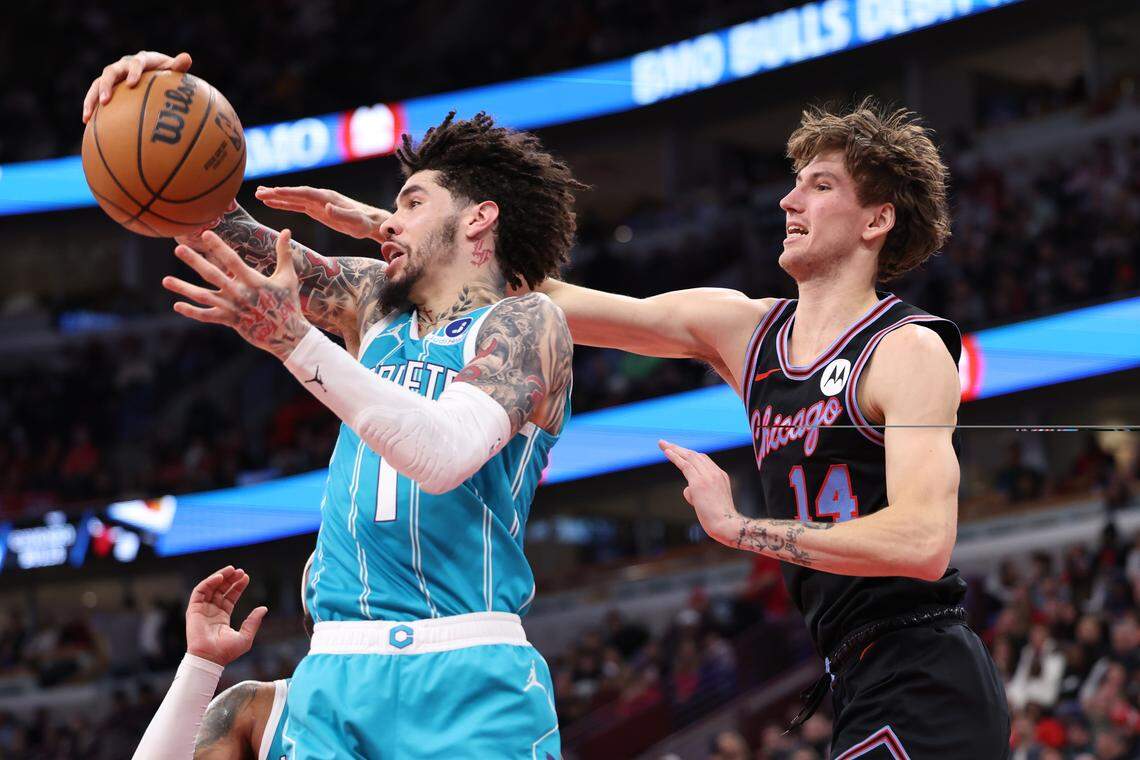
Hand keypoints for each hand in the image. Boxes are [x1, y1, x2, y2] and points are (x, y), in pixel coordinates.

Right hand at [83, 50, 192, 122]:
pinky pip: (95, 94)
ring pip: (98, 83)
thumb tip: (186, 57)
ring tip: (87, 115)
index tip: (132, 84)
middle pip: (110, 71)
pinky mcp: (108, 86)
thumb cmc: (168, 74)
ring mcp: (114, 75)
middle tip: (105, 100)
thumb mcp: (174, 70)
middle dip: (106, 85)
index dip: (133, 71)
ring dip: (91, 98)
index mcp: (142, 60)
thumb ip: (178, 66)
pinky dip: (90, 106)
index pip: (136, 63)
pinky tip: (86, 121)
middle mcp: (123, 65)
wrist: (156, 73)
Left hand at [163, 229, 310, 359]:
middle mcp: (239, 293)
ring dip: (183, 288)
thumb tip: (286, 230)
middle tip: (178, 249)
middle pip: (212, 275)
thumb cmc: (288, 303)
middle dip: (195, 261)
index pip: (232, 260)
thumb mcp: (287, 277)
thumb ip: (284, 253)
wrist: (287, 334)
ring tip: (166, 280)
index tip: (206, 234)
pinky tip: (177, 305)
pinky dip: (192, 312)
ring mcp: (233, 308)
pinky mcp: (230, 321)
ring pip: (203, 297)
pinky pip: (207, 316)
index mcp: (253, 281)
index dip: (219, 247)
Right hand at [185, 566, 267, 666]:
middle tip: (240, 571)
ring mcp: (202, 610)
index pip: (230, 597)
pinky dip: (209, 582)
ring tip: (231, 570)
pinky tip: (220, 577)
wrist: (210, 658)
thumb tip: (263, 608)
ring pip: (210, 588)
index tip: (246, 577)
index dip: (237, 587)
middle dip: (230, 579)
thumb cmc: (226, 652)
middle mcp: (211, 612)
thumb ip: (253, 621)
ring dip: (220, 577)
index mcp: (222, 618)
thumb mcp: (246, 636)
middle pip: (221, 590)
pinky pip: (200, 592)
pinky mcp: (194, 610)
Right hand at [255, 186, 389, 242]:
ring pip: (293, 199)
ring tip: (259, 195)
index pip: (304, 193)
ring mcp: (317, 203)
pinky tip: (273, 203)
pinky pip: (297, 206)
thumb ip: (342, 214)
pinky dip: (285, 204)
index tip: (273, 192)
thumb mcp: (355, 221)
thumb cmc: (364, 223)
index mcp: (327, 198)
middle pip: (295, 194)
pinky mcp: (317, 211)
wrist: (370, 223)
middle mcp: (320, 198)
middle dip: (277, 193)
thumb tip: (327, 207)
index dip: (289, 192)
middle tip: (258, 193)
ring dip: (277, 197)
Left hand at [659, 440, 740, 544]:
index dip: (689, 454)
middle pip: (695, 455)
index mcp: (721, 476)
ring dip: (674, 449)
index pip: (703, 460)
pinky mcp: (699, 483)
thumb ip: (698, 493)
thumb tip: (688, 490)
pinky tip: (667, 452)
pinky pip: (685, 465)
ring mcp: (708, 477)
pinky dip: (675, 457)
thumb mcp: (710, 501)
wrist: (727, 525)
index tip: (679, 451)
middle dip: (680, 449)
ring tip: (662, 444)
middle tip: (666, 443)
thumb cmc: (719, 519)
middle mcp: (716, 473)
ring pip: (689, 458)